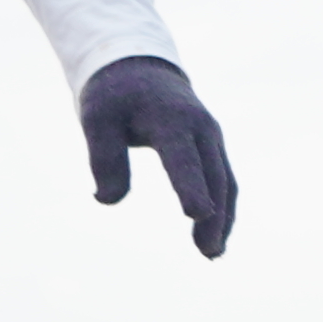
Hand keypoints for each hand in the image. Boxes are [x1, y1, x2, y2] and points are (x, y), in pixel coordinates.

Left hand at [78, 56, 237, 257]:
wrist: (140, 67)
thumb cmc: (115, 95)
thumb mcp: (97, 119)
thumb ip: (104, 158)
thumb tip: (108, 201)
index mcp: (170, 119)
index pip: (182, 158)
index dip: (189, 186)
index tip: (196, 215)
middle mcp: (201, 128)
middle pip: (214, 177)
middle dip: (214, 216)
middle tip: (207, 253)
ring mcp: (212, 138)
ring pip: (225, 183)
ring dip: (222, 219)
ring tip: (211, 254)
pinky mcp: (213, 148)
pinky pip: (224, 181)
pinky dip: (222, 210)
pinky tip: (212, 237)